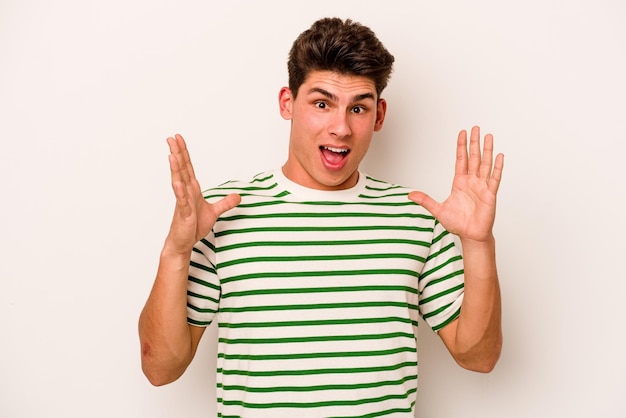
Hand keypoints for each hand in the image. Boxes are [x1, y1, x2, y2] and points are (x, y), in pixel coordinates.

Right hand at [164, 134, 240, 254]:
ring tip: (172, 154)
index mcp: (192, 189)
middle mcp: (185, 192)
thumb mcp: (214, 212)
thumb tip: (238, 196)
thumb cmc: (193, 227)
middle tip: (172, 138)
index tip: (179, 139)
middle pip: (182, 169)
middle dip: (177, 153)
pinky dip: (180, 191)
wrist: (183, 243)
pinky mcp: (184, 213)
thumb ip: (225, 203)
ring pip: (179, 181)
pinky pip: (181, 200)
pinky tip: (178, 182)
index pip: (188, 167)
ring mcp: (183, 202)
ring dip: (176, 168)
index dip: (184, 152)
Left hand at [409, 126, 503, 242]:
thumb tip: (410, 195)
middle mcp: (471, 182)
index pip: (461, 160)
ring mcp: (482, 186)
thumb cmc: (458, 223)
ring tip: (489, 136)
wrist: (470, 235)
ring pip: (485, 164)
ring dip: (487, 150)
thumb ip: (425, 200)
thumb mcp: (438, 210)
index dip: (461, 146)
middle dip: (474, 143)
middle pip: (473, 157)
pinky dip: (497, 167)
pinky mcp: (490, 194)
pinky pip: (494, 178)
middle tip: (476, 128)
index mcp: (459, 182)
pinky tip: (499, 156)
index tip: (462, 133)